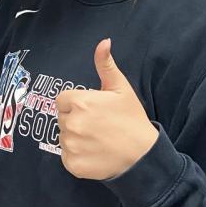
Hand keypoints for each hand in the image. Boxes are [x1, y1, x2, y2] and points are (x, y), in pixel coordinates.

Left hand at [56, 39, 158, 181]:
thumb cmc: (132, 119)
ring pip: (64, 137)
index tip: (92, 110)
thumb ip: (105, 64)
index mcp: (80, 102)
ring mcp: (71, 146)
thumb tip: (104, 41)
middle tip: (97, 126)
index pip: (62, 100)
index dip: (76, 104)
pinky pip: (67, 156)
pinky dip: (77, 156)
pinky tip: (94, 154)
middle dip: (75, 120)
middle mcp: (72, 123)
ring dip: (75, 138)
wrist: (143, 156)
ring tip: (97, 140)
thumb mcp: (120, 88)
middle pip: (62, 118)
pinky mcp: (72, 165)